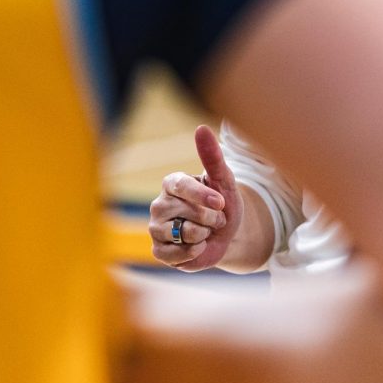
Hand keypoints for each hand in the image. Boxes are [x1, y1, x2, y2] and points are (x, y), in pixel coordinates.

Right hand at [149, 124, 244, 271]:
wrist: (226, 235)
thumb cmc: (222, 203)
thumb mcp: (224, 180)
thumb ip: (212, 156)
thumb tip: (201, 128)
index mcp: (172, 183)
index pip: (181, 186)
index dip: (203, 196)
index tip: (220, 203)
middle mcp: (159, 204)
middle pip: (188, 213)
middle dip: (211, 219)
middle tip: (215, 219)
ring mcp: (156, 228)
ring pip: (183, 234)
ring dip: (204, 235)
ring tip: (206, 231)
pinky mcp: (158, 251)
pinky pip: (176, 254)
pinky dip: (195, 252)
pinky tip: (198, 246)